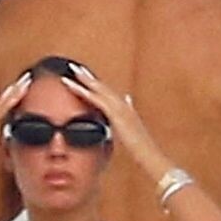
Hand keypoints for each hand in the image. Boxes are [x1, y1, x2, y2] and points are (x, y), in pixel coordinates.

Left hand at [65, 63, 167, 178]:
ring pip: (98, 88)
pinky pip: (96, 99)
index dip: (96, 83)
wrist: (149, 153)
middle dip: (88, 76)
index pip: (107, 92)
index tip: (85, 75)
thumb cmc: (141, 146)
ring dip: (84, 78)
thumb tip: (128, 101)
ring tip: (72, 70)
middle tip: (75, 66)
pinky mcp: (116, 113)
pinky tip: (75, 86)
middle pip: (102, 86)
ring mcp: (120, 107)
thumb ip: (129, 114)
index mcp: (125, 107)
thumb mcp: (133, 129)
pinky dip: (85, 92)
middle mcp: (122, 103)